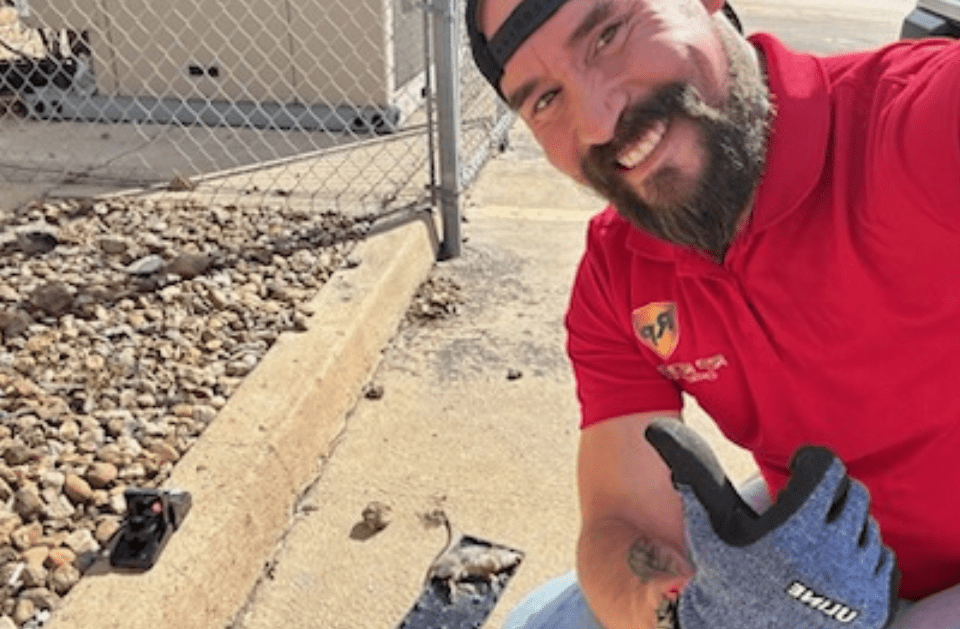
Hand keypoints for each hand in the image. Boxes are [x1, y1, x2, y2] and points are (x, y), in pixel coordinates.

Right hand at [644, 418, 899, 628]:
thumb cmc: (723, 573)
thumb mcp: (708, 522)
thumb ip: (693, 471)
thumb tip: (656, 428)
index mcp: (794, 527)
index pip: (827, 467)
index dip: (809, 462)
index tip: (794, 470)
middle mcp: (833, 552)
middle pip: (853, 492)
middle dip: (829, 493)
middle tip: (803, 504)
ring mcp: (857, 580)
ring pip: (868, 525)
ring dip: (844, 525)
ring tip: (813, 538)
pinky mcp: (874, 603)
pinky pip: (883, 559)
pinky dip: (860, 557)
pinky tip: (830, 565)